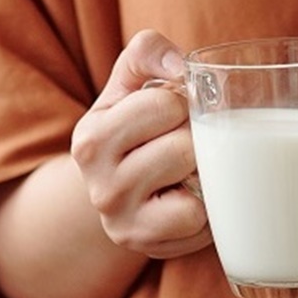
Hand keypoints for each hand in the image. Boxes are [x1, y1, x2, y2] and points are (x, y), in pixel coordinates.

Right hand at [70, 29, 210, 258]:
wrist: (117, 191)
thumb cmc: (134, 124)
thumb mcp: (129, 82)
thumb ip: (148, 51)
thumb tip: (181, 67)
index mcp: (91, 137)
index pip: (165, 104)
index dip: (182, 101)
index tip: (173, 111)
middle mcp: (99, 184)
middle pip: (184, 146)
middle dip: (196, 136)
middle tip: (184, 140)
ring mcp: (122, 221)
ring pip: (195, 181)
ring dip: (203, 169)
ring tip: (187, 167)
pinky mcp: (148, 246)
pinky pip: (201, 217)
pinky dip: (206, 204)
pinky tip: (190, 194)